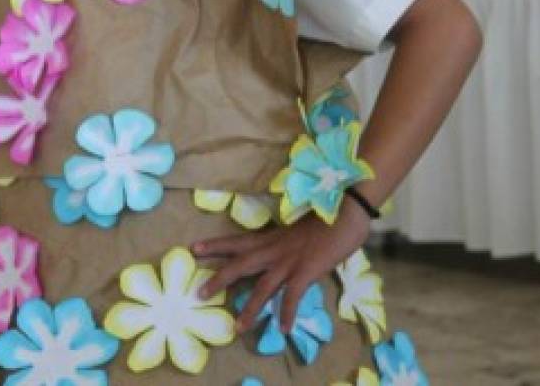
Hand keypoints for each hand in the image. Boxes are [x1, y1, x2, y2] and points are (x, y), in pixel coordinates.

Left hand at [193, 201, 370, 333]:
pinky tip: (284, 329)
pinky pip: (293, 296)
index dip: (216, 245)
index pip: (237, 241)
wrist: (345, 210)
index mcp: (272, 237)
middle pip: (240, 264)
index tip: (193, 248)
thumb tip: (283, 254)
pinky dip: (288, 313)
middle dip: (219, 278)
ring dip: (249, 308)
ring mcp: (289, 261)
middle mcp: (274, 249)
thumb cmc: (326, 217)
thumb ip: (286, 243)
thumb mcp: (297, 230)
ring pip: (262, 287)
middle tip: (199, 293)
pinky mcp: (306, 271)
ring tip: (237, 328)